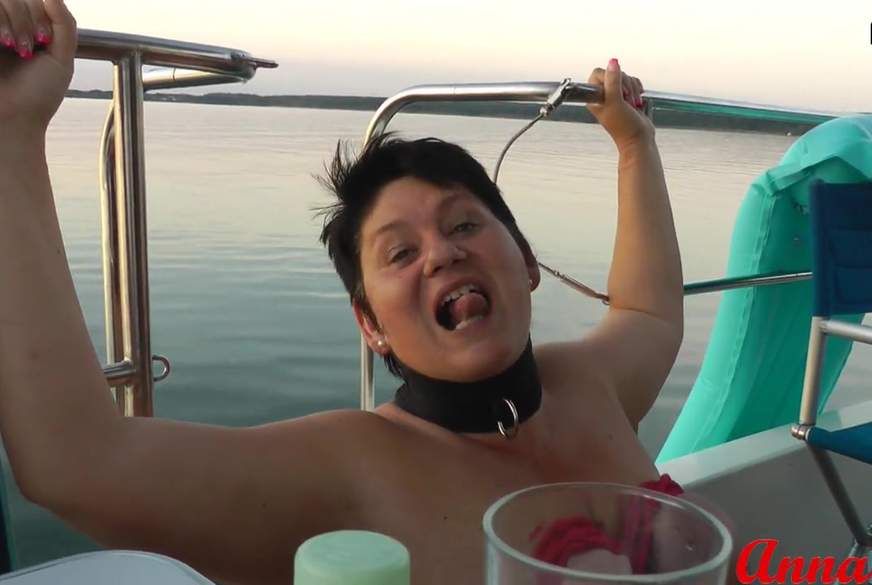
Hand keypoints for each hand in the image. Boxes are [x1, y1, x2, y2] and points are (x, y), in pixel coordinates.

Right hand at [0, 0, 76, 140]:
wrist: (13, 121)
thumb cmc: (38, 96)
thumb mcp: (61, 58)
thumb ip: (64, 24)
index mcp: (26, 29)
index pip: (35, 0)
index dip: (42, 12)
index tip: (46, 41)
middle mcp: (5, 27)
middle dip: (28, 18)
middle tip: (29, 49)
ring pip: (3, 1)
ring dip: (15, 20)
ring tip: (16, 48)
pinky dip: (1, 23)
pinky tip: (4, 44)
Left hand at [586, 59, 653, 152]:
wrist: (639, 139)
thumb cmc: (624, 128)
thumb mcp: (615, 102)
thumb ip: (612, 82)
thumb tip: (612, 63)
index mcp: (594, 97)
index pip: (598, 73)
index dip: (610, 78)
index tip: (617, 91)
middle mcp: (603, 95)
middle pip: (614, 73)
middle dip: (624, 84)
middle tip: (626, 98)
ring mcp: (615, 95)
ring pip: (625, 77)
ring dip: (632, 88)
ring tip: (631, 103)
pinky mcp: (627, 95)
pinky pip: (633, 82)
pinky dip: (637, 89)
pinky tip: (637, 100)